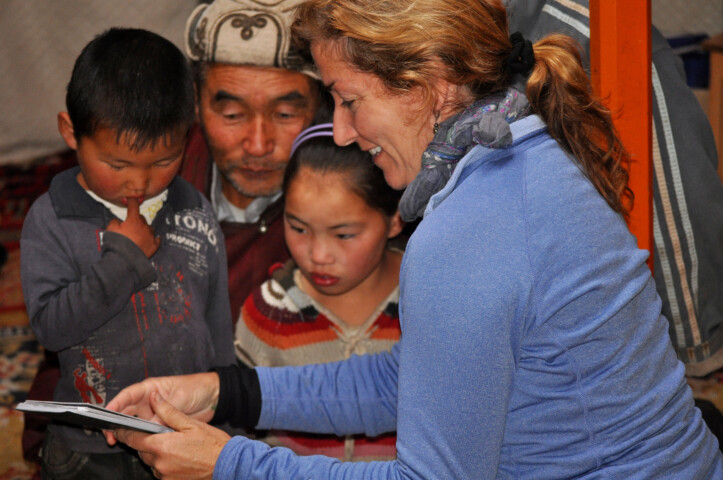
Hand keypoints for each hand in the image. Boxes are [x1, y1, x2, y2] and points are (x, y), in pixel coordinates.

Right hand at [104, 372, 219, 445]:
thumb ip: (164, 408)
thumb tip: (150, 420)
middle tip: (110, 434)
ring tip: (117, 441)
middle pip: (125, 410)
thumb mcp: (180, 396)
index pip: (128, 395)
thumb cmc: (196, 388)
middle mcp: (148, 400)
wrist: (212, 397)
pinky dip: (139, 436)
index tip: (106, 413)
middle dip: (115, 421)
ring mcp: (153, 412)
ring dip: (125, 431)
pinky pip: (145, 430)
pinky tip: (134, 444)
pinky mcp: (159, 423)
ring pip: (133, 422)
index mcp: (151, 388)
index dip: (115, 403)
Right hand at [106, 197, 159, 256]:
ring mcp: (150, 236)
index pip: (134, 206)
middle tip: (130, 225)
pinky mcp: (154, 246)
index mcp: (134, 220)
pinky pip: (156, 239)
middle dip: (136, 219)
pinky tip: (151, 240)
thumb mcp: (110, 229)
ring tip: (137, 235)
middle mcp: (144, 226)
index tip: (131, 200)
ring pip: (149, 228)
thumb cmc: (116, 244)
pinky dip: (153, 239)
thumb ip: (115, 221)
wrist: (124, 260)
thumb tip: (119, 221)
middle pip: (142, 218)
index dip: (132, 201)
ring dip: (144, 229)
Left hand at [112, 392, 229, 479]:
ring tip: (174, 444)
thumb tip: (154, 398)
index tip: (118, 427)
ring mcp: (164, 475)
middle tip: (160, 433)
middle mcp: (159, 463)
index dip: (124, 432)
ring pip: (150, 460)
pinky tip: (178, 455)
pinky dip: (164, 462)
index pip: (133, 438)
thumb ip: (168, 412)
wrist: (228, 465)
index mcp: (162, 446)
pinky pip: (160, 470)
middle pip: (141, 450)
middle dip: (145, 440)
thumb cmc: (212, 444)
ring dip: (156, 452)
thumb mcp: (191, 423)